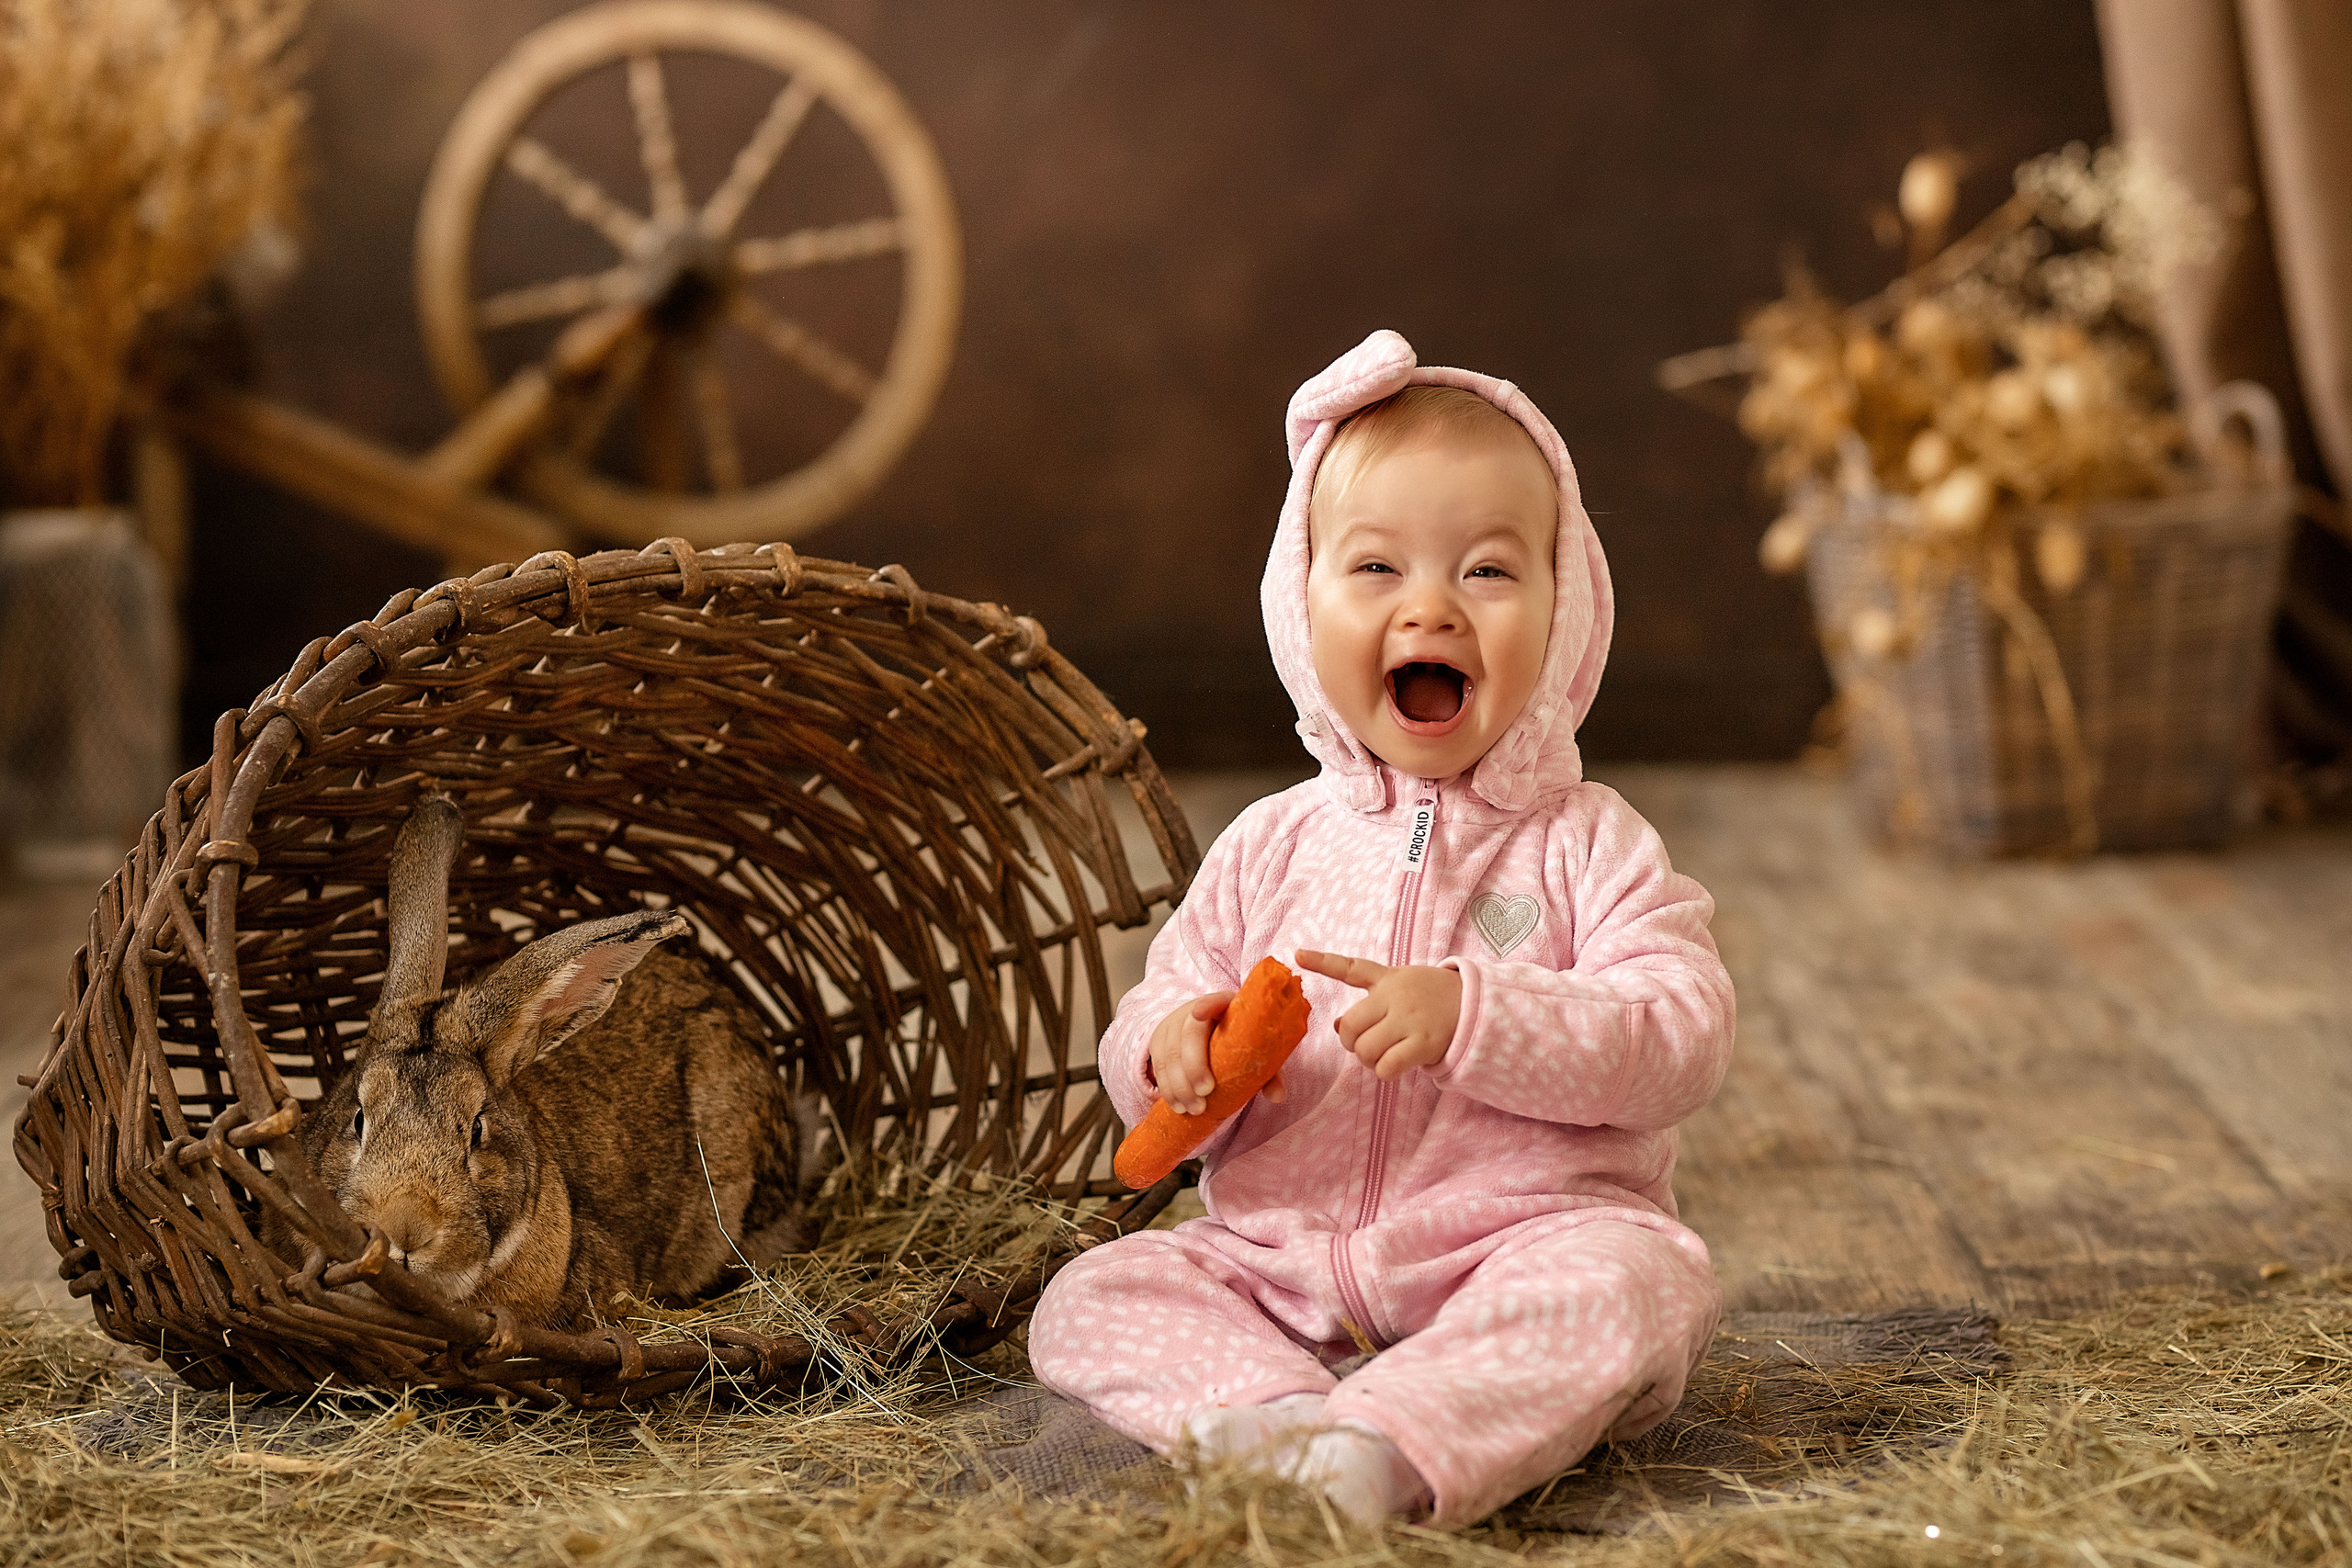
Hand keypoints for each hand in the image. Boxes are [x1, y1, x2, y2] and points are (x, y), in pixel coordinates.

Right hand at [1148, 991, 1288, 1115]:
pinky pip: (1159, 1067)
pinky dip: (1168, 1089)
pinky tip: (1178, 1106)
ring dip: (1179, 1085)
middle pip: (1189, 1033)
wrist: (1207, 1030)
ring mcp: (1173, 1027)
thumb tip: (1278, 1096)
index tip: (1199, 1013)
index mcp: (1224, 1007)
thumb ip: (1269, 1072)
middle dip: (1194, 1065)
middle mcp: (1194, 1012)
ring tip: (1194, 1109)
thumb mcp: (1253, 1051)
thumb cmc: (1237, 1041)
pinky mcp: (1160, 1043)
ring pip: (1170, 1054)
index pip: (1214, 1000)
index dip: (1206, 1005)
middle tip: (1205, 1093)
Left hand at [1293, 950, 1460, 1079]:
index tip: (1297, 954)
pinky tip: (1396, 1066)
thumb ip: (1369, 1002)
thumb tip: (1335, 1025)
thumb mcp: (1402, 986)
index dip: (1322, 961)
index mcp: (1388, 979)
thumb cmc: (1433, 998)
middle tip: (1367, 1045)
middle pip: (1350, 1026)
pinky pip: (1386, 1067)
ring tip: (1384, 1055)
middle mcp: (1395, 997)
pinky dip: (1384, 1072)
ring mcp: (1409, 1020)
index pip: (1351, 968)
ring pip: (1364, 1050)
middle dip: (1351, 1042)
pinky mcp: (1422, 1043)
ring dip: (1368, 1060)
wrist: (1476, 1008)